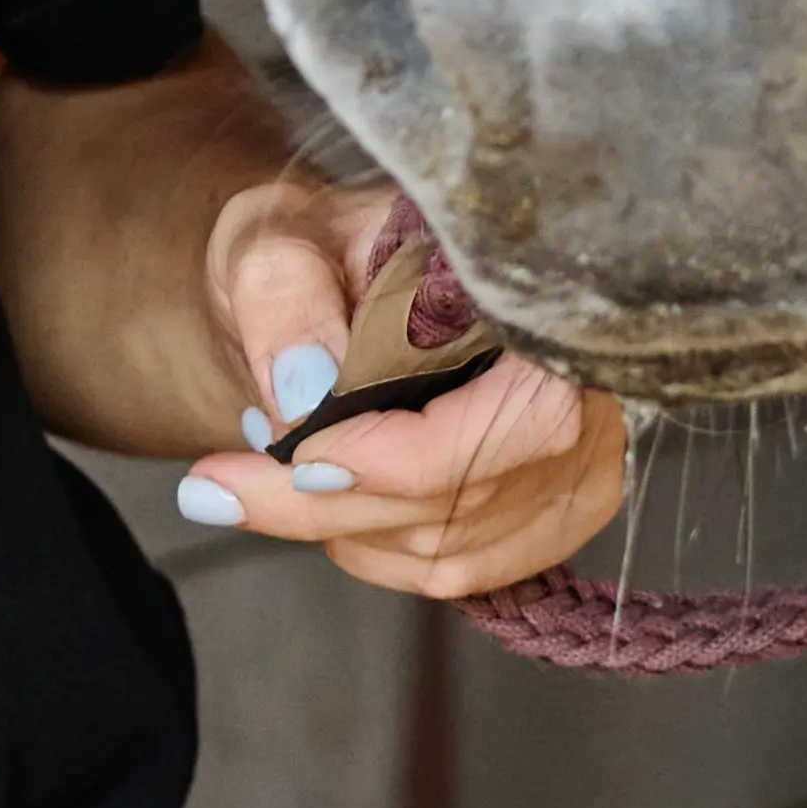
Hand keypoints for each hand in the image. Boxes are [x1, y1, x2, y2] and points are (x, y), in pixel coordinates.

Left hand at [168, 168, 630, 603]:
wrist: (351, 273)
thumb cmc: (328, 248)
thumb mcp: (283, 238)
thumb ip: (285, 296)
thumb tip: (302, 389)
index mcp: (544, 297)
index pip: (507, 420)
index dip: (394, 458)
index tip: (288, 457)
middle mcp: (590, 386)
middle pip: (462, 498)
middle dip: (327, 504)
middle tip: (216, 487)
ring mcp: (586, 458)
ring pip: (451, 547)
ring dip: (342, 524)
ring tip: (271, 465)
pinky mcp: (557, 511)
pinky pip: (458, 569)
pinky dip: (376, 547)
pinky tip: (330, 497)